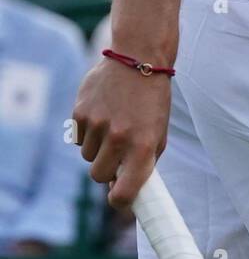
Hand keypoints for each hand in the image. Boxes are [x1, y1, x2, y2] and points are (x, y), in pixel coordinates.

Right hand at [72, 58, 170, 208]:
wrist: (139, 57)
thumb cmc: (152, 99)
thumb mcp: (159, 131)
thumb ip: (144, 160)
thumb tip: (122, 188)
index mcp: (144, 145)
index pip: (124, 192)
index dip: (120, 201)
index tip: (120, 198)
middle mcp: (119, 137)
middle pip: (98, 176)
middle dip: (106, 170)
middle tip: (117, 153)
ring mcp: (98, 124)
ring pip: (87, 157)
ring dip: (98, 148)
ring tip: (113, 124)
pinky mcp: (81, 112)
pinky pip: (79, 138)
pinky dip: (88, 132)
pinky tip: (103, 113)